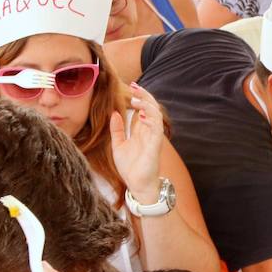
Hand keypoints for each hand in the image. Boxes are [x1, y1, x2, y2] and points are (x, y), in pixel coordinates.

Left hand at [109, 82, 164, 201]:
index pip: (142, 109)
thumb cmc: (130, 168)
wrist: (137, 186)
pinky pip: (157, 128)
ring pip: (155, 115)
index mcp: (141, 131)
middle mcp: (149, 131)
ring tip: (135, 99)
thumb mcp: (118, 146)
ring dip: (146, 105)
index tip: (130, 86)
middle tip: (134, 85)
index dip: (138, 97)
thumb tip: (114, 113)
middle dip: (144, 96)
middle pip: (150, 108)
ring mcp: (153, 137)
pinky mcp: (155, 145)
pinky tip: (140, 114)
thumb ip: (117, 130)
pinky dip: (150, 119)